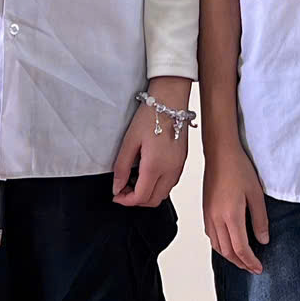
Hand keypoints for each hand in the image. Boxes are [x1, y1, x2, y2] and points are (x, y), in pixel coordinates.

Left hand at [113, 77, 192, 207]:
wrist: (171, 99)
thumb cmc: (151, 115)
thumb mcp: (129, 140)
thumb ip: (122, 167)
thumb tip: (117, 187)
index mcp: (155, 165)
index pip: (141, 197)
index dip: (126, 201)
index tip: (116, 195)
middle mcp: (170, 170)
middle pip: (153, 200)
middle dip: (136, 200)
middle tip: (123, 189)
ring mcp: (178, 167)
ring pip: (163, 194)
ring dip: (147, 194)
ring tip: (134, 180)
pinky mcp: (182, 162)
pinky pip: (170, 184)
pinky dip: (158, 187)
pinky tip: (148, 174)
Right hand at [203, 144, 269, 272]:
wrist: (220, 153)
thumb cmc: (238, 169)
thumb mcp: (256, 194)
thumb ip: (260, 220)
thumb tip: (263, 240)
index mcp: (230, 216)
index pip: (241, 249)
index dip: (250, 262)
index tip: (259, 268)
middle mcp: (216, 219)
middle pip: (227, 252)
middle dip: (241, 263)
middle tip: (253, 268)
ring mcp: (208, 216)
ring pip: (217, 246)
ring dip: (230, 257)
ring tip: (243, 260)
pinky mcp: (205, 211)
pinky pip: (211, 236)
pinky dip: (221, 246)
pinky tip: (229, 243)